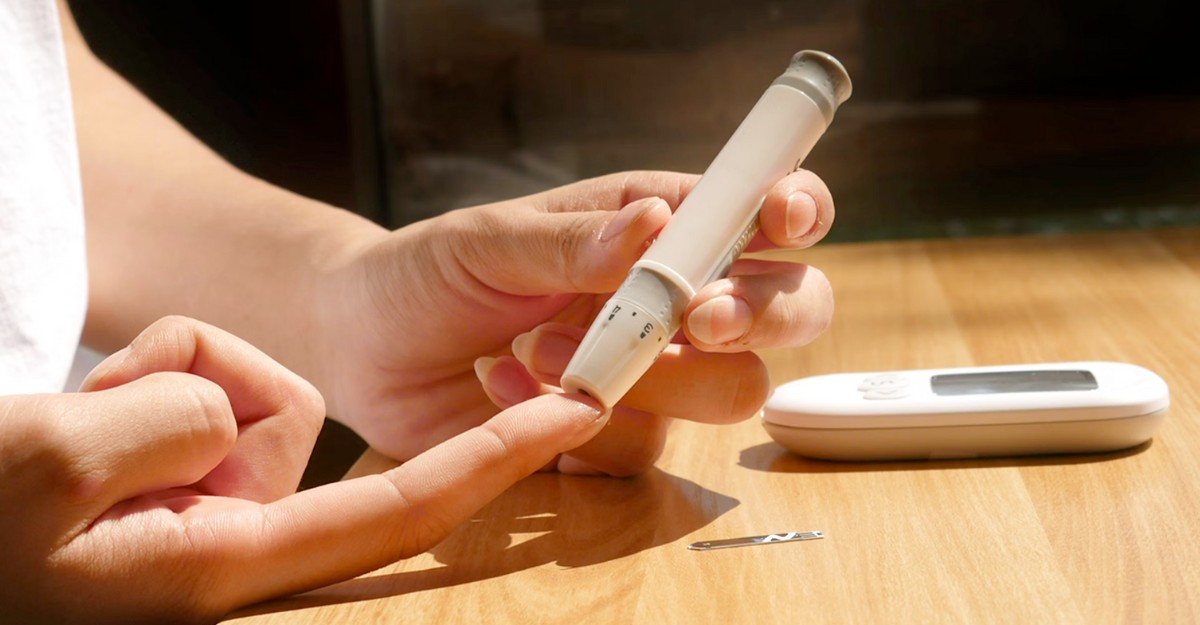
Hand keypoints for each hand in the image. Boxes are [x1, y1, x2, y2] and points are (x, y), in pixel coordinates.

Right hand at [0, 316, 606, 622]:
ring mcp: (212, 508)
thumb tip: (232, 411)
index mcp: (227, 563)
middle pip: (294, 415)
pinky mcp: (188, 476)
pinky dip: (143, 379)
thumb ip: (171, 425)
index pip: (402, 504)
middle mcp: (238, 541)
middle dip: (217, 381)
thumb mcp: (48, 465)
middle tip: (97, 412)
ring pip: (239, 390)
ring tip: (74, 422)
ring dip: (159, 378)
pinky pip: (200, 387)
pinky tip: (83, 420)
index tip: (578, 411)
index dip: (498, 456)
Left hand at [314, 170, 835, 471]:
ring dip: (648, 375)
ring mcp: (652, 373)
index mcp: (658, 226)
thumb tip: (658, 223)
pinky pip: (641, 450)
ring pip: (729, 390)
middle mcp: (673, 300)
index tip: (782, 223)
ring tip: (544, 351)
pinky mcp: (613, 437)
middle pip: (787, 310)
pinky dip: (579, 425)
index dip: (795, 212)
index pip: (762, 211)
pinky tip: (508, 389)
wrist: (364, 350)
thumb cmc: (429, 270)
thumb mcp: (490, 240)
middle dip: (759, 315)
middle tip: (696, 318)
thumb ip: (575, 240)